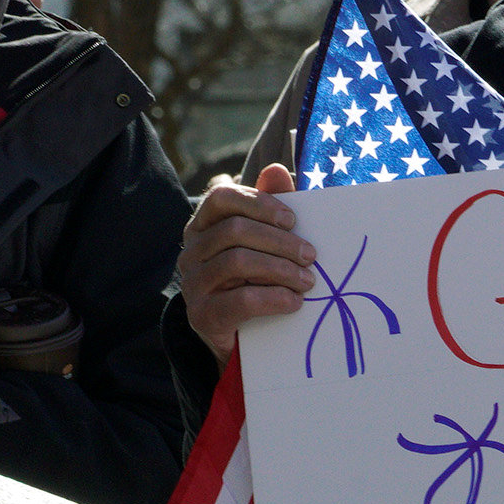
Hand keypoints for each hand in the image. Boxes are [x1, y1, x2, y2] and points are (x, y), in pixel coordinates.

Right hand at [176, 166, 314, 358]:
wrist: (241, 332)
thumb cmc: (257, 276)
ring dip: (281, 270)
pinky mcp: (202, 315)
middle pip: (235, 231)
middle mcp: (191, 251)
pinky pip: (240, 300)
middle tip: (312, 255)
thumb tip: (276, 170)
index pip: (220, 198)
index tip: (292, 219)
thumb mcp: (267, 241)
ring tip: (308, 280)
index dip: (258, 203)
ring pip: (237, 262)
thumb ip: (272, 207)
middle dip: (281, 241)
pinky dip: (274, 298)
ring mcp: (192, 283)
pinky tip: (295, 301)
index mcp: (204, 225)